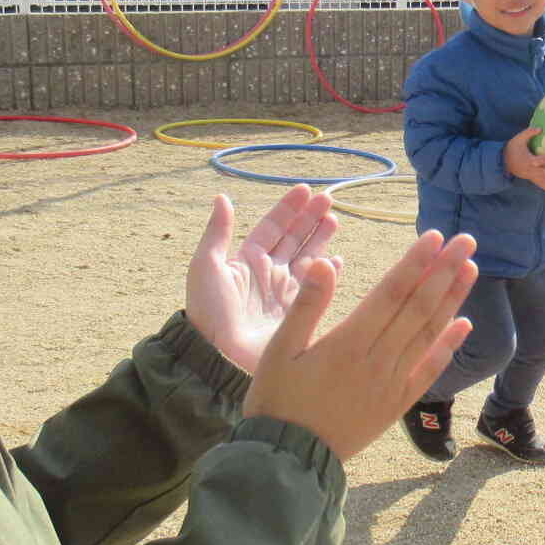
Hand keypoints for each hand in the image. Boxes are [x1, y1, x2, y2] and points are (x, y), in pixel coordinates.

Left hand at [185, 186, 342, 372]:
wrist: (220, 355)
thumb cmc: (209, 311)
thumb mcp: (206, 266)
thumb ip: (218, 232)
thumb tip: (222, 197)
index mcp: (247, 260)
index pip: (272, 227)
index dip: (288, 208)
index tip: (304, 189)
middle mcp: (268, 273)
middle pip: (294, 239)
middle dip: (310, 218)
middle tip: (328, 199)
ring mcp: (284, 292)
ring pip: (308, 257)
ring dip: (321, 238)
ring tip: (334, 219)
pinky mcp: (297, 311)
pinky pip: (317, 285)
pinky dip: (329, 272)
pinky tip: (338, 259)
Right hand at [243, 231, 479, 460]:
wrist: (290, 460)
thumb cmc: (277, 401)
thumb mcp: (279, 350)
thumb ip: (306, 305)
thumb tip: (323, 261)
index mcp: (348, 343)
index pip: (391, 293)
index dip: (415, 263)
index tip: (435, 237)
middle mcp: (378, 361)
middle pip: (418, 308)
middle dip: (444, 271)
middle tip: (466, 241)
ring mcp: (391, 384)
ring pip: (429, 334)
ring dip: (452, 300)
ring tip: (470, 269)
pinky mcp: (396, 405)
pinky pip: (429, 371)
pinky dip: (448, 347)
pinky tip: (464, 324)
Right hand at [504, 125, 544, 195]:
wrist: (503, 161)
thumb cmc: (512, 148)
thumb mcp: (519, 139)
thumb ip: (529, 133)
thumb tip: (540, 128)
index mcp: (528, 160)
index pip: (539, 160)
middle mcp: (530, 170)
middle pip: (543, 172)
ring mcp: (530, 176)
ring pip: (543, 182)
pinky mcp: (531, 179)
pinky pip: (541, 185)